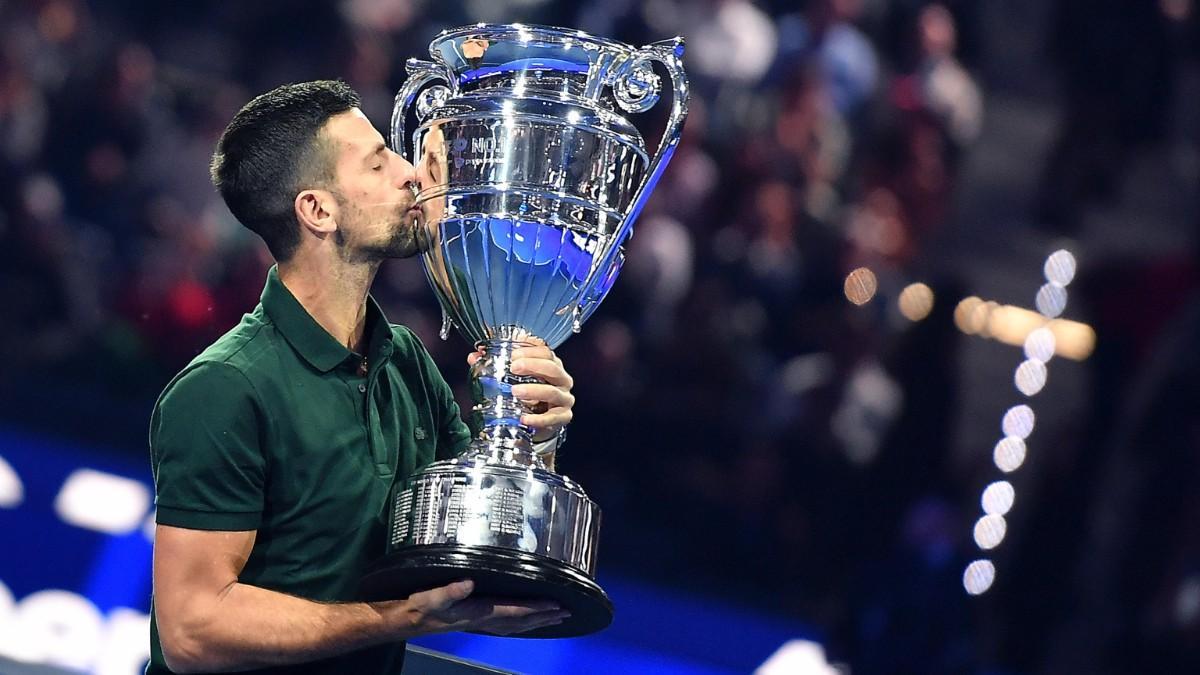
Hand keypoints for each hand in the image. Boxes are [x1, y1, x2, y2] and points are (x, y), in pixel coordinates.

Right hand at [397, 579, 569, 636]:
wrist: (411, 620)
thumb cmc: (421, 607)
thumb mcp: (432, 597)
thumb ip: (449, 591)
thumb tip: (468, 582)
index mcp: (479, 612)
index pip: (515, 611)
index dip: (537, 608)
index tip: (556, 605)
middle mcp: (485, 620)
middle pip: (523, 621)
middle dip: (545, 617)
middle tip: (567, 613)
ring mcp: (483, 623)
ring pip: (518, 625)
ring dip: (538, 621)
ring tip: (556, 618)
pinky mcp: (478, 620)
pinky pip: (508, 624)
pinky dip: (523, 623)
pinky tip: (527, 621)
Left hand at [467, 338, 573, 441]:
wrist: (540, 423)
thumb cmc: (530, 396)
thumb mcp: (515, 380)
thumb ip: (496, 366)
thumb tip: (474, 356)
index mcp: (552, 366)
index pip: (547, 352)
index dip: (531, 351)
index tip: (514, 354)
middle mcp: (561, 380)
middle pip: (553, 368)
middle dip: (533, 366)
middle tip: (514, 368)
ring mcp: (564, 399)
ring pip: (552, 392)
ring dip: (534, 390)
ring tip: (516, 391)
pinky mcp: (563, 417)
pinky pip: (553, 417)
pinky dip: (538, 419)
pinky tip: (524, 418)